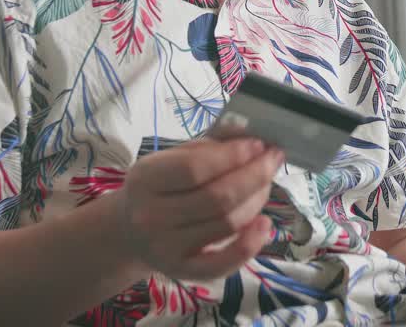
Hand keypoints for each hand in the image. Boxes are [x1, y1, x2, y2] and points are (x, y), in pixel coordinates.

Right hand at [112, 137, 282, 280]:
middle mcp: (151, 216)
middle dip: (254, 176)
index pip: (194, 169)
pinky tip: (265, 224)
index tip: (258, 144)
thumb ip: (209, 145)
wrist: (131, 232)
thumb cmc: (160, 187)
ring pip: (227, 224)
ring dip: (257, 200)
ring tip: (266, 183)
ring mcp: (167, 248)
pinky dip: (250, 244)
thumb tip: (248, 134)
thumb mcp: (173, 158)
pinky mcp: (183, 272)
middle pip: (217, 198)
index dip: (232, 156)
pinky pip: (224, 264)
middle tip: (273, 159)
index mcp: (146, 179)